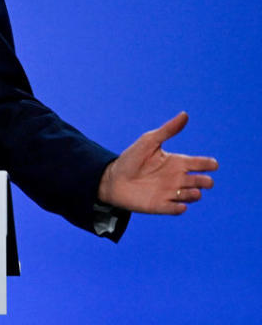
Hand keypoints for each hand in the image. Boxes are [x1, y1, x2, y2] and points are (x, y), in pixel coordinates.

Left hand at [98, 111, 217, 213]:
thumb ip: (167, 130)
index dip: (209, 164)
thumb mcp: (149, 141)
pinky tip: (180, 207)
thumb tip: (185, 114)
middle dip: (205, 181)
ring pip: (192, 196)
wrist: (112, 178)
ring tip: (193, 192)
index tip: (212, 164)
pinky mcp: (161, 205)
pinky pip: (175, 209)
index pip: (201, 163)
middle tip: (203, 180)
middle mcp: (177, 178)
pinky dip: (179, 208)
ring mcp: (170, 193)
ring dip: (194, 195)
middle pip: (201, 181)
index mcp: (177, 162)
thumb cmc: (131, 158)